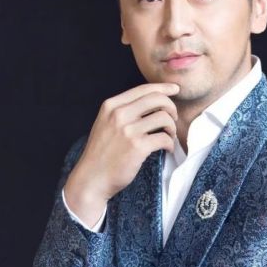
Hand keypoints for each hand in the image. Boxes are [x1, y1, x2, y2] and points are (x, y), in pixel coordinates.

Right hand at [64, 82, 179, 226]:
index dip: (163, 88)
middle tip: (173, 119)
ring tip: (169, 136)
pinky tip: (166, 149)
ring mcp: (128, 130)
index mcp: (111, 106)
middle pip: (157, 99)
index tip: (175, 89)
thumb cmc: (101, 153)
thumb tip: (152, 103)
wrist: (91, 178)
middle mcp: (119, 114)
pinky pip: (164, 138)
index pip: (143, 89)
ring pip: (164, 117)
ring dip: (172, 127)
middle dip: (171, 107)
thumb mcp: (105, 124)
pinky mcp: (137, 147)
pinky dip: (170, 144)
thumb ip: (123, 112)